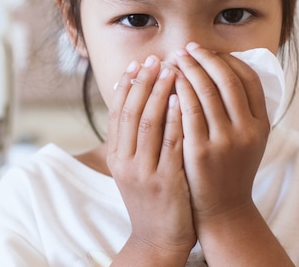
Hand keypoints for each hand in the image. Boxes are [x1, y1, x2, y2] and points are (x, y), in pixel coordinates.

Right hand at [107, 56, 195, 259]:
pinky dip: (175, 118)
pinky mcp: (165, 181)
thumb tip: (138, 105)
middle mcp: (124, 161)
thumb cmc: (151, 200)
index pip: (117, 112)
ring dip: (159, 92)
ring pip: (148, 122)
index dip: (127, 86)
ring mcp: (143, 172)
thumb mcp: (133, 169)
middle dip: (143, 82)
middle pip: (130, 111)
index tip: (137, 63)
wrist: (157, 240)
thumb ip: (134, 140)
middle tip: (155, 59)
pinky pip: (170, 142)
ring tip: (171, 69)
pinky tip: (184, 99)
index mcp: (115, 156)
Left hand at [174, 43, 269, 224]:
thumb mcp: (247, 140)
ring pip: (205, 92)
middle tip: (185, 48)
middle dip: (203, 59)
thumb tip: (223, 69)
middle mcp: (247, 130)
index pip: (248, 78)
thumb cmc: (230, 169)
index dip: (226, 59)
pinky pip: (187, 111)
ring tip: (172, 60)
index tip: (207, 50)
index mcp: (261, 124)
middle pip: (225, 80)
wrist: (223, 210)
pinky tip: (166, 82)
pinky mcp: (201, 151)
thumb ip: (241, 110)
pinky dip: (177, 91)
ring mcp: (225, 141)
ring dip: (186, 70)